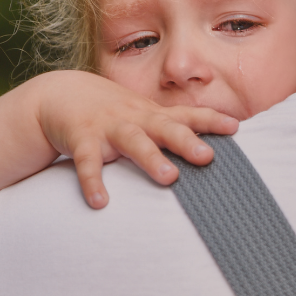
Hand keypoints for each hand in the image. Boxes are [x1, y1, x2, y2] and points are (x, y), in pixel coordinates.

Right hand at [30, 71, 238, 207]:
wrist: (60, 94)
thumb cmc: (114, 111)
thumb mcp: (144, 115)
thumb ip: (174, 128)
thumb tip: (212, 148)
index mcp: (153, 115)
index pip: (187, 115)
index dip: (210, 120)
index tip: (235, 128)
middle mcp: (135, 119)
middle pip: (165, 128)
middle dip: (186, 141)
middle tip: (207, 157)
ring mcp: (108, 128)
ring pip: (133, 142)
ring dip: (151, 159)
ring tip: (169, 178)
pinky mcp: (82, 140)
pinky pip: (87, 162)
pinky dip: (92, 181)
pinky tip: (100, 202)